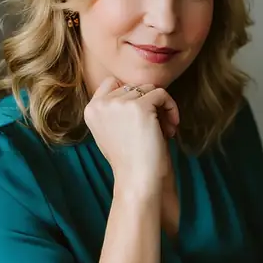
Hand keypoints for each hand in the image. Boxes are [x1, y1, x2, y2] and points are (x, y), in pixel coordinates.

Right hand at [84, 77, 179, 192]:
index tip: (141, 116)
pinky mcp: (140, 106)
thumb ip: (115, 109)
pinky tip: (171, 128)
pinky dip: (171, 108)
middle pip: (133, 87)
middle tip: (157, 128)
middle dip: (148, 105)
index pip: (112, 82)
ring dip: (160, 108)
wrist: (137, 180)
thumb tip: (138, 89)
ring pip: (148, 89)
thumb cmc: (129, 160)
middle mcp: (101, 104)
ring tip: (163, 130)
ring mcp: (119, 103)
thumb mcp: (111, 131)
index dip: (131, 96)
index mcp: (91, 110)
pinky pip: (162, 94)